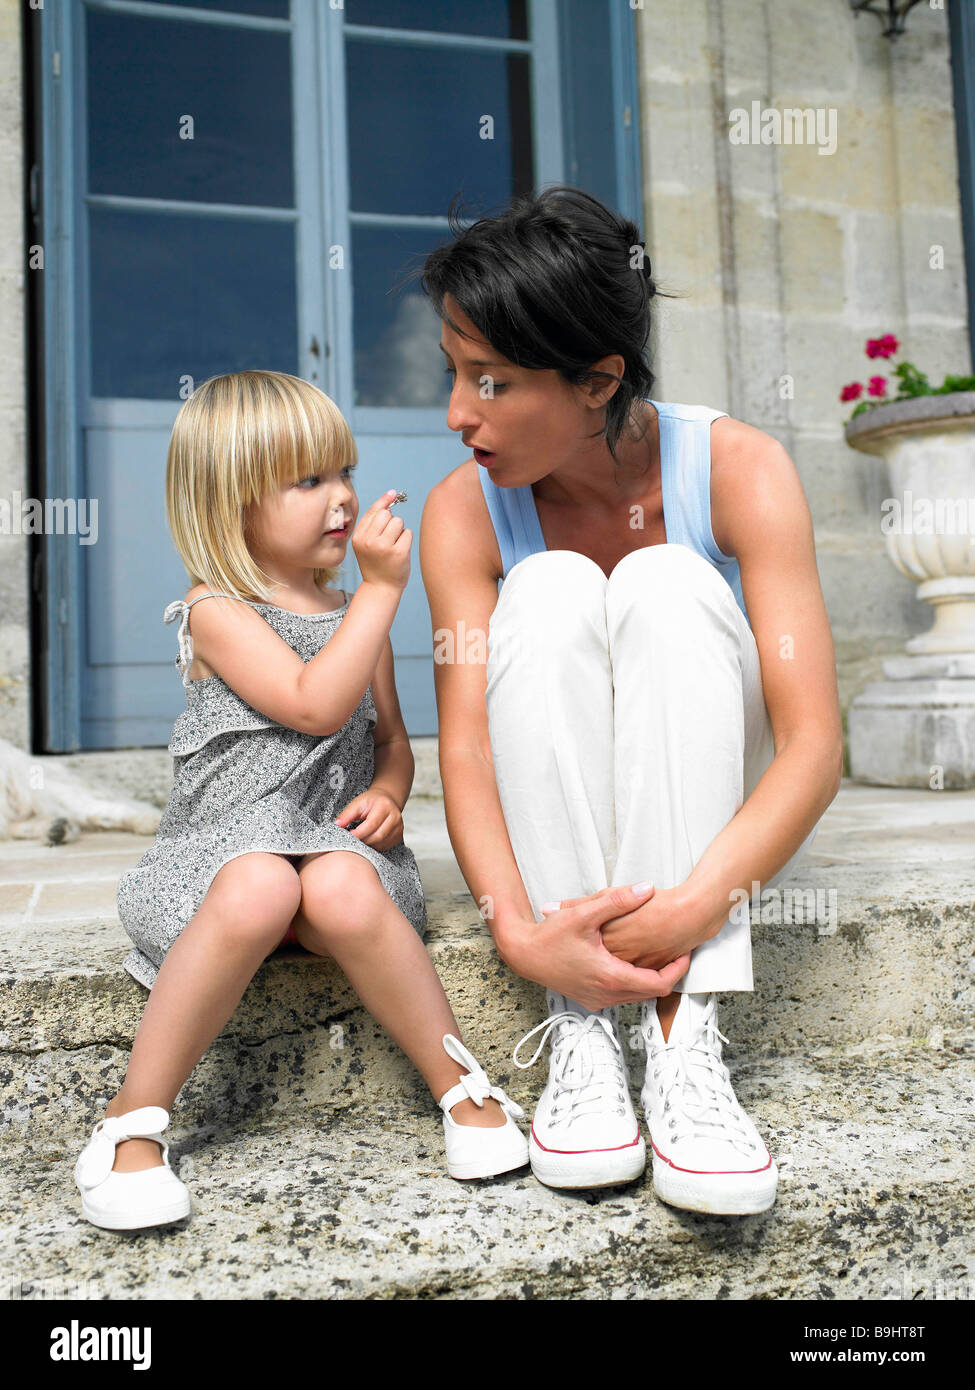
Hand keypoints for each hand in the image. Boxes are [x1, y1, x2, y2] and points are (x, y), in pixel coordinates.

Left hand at [334, 789, 403, 850]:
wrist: (386, 800)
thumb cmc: (371, 801)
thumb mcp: (357, 803)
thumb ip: (347, 814)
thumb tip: (337, 825)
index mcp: (384, 806)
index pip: (371, 824)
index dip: (358, 833)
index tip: (348, 835)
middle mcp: (395, 817)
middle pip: (377, 836)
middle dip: (363, 840)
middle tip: (353, 840)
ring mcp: (399, 828)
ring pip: (381, 843)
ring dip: (368, 844)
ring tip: (360, 839)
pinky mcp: (399, 836)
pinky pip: (385, 846)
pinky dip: (374, 846)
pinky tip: (368, 840)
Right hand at [352, 490, 411, 591]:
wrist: (380, 588)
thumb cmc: (376, 562)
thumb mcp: (366, 542)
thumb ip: (374, 520)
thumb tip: (391, 493)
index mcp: (358, 537)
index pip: (374, 511)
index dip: (384, 501)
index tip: (393, 492)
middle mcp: (369, 541)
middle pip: (387, 514)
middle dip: (391, 522)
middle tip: (388, 538)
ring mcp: (384, 547)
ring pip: (398, 522)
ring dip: (399, 531)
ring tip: (393, 546)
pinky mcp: (398, 553)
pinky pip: (408, 533)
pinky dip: (406, 540)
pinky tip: (399, 552)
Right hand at [492, 884, 690, 1012]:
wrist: (523, 954)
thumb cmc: (550, 936)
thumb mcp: (584, 914)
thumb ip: (618, 900)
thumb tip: (647, 888)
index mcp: (611, 977)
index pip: (660, 983)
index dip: (678, 969)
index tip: (685, 952)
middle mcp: (607, 995)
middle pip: (652, 992)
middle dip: (667, 973)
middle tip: (677, 953)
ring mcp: (598, 1000)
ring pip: (636, 995)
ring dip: (649, 978)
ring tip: (658, 956)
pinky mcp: (590, 999)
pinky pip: (621, 995)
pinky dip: (632, 982)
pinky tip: (631, 962)